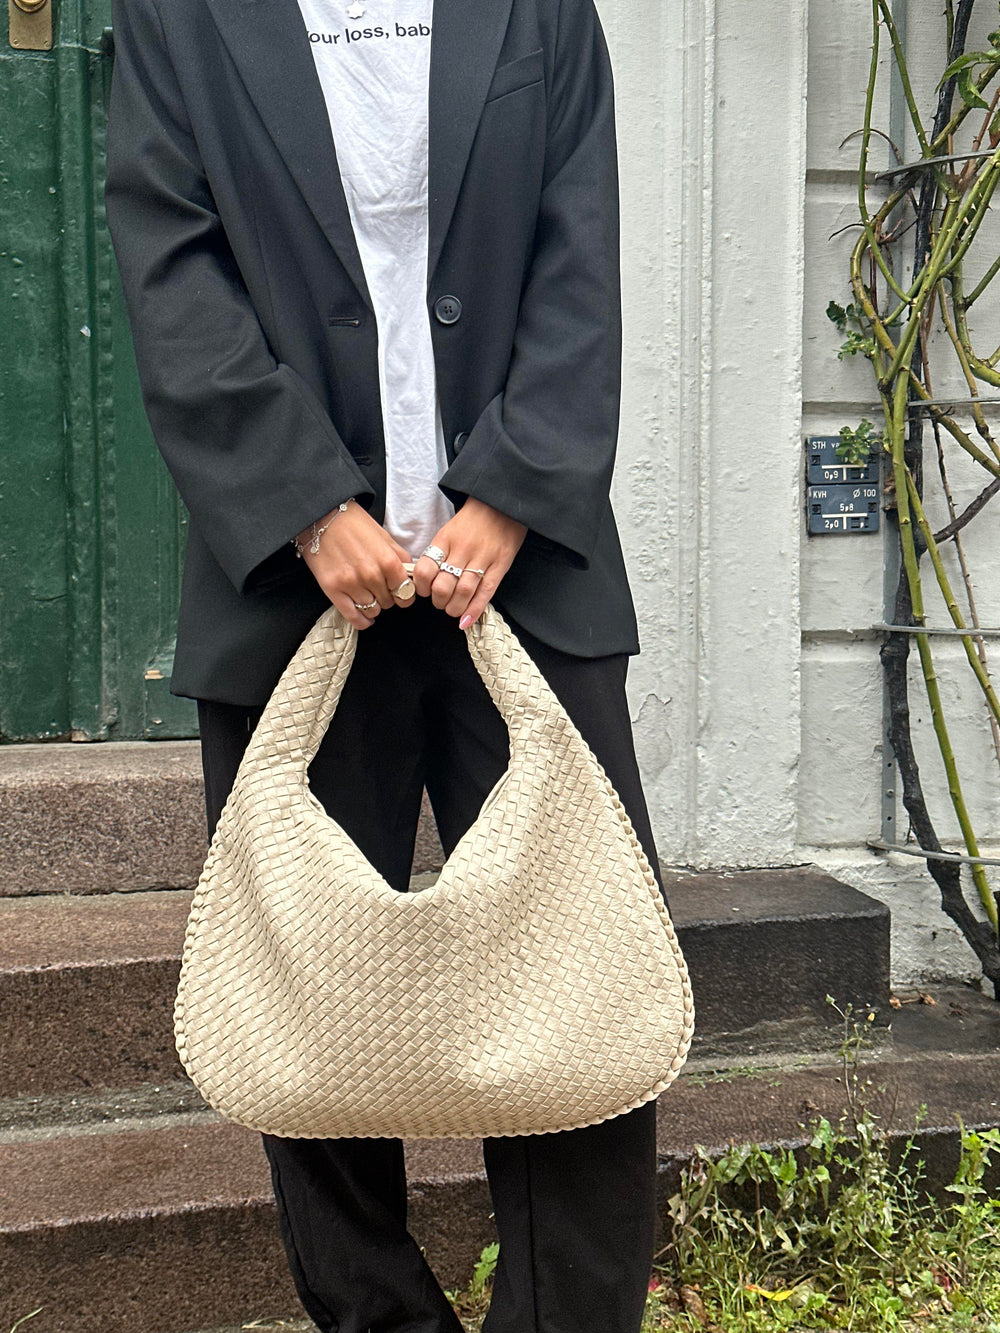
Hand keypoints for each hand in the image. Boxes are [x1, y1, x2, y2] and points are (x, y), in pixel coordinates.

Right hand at [298, 499, 413, 630]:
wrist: (321, 518)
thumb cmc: (353, 524)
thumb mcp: (384, 536)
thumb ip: (399, 558)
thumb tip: (410, 576)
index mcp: (388, 561)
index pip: (406, 593)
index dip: (404, 593)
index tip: (399, 592)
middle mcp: (371, 575)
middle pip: (389, 603)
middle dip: (386, 597)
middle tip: (378, 587)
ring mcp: (351, 584)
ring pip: (372, 611)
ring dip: (373, 606)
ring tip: (367, 595)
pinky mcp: (333, 590)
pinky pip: (354, 617)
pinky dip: (362, 621)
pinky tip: (364, 618)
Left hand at [412, 497, 526, 628]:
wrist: (503, 504)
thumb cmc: (474, 518)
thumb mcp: (450, 529)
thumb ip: (440, 551)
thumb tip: (426, 577)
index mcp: (446, 538)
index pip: (426, 568)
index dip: (421, 585)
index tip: (423, 590)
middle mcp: (463, 549)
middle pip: (444, 585)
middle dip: (438, 600)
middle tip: (439, 602)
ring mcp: (483, 558)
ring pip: (464, 592)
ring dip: (454, 607)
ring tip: (452, 609)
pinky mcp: (500, 565)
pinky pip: (486, 592)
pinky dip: (475, 609)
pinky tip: (466, 620)